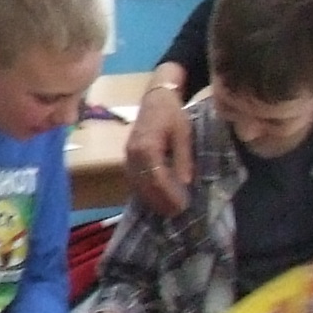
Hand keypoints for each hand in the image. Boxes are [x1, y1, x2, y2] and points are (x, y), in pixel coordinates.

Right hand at [126, 83, 195, 217]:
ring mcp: (127, 158)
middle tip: (176, 214)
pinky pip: (134, 181)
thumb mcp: (184, 133)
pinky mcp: (128, 159)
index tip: (183, 206)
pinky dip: (145, 192)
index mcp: (146, 147)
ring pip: (137, 186)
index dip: (169, 195)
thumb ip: (183, 158)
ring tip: (168, 210)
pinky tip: (156, 199)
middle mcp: (132, 155)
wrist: (156, 98)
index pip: (156, 179)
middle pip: (144, 186)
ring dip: (152, 200)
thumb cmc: (172, 114)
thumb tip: (184, 183)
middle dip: (160, 202)